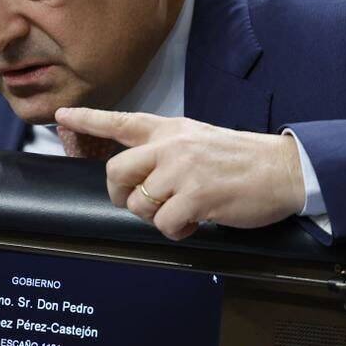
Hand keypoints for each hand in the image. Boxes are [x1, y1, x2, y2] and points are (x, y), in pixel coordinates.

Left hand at [54, 107, 305, 239]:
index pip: (122, 121)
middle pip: (116, 171)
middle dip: (121, 193)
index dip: (88, 119)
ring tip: (183, 212)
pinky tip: (196, 221)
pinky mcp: (196, 196)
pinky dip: (176, 230)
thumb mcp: (199, 140)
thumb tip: (142, 175)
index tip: (62, 115)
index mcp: (171, 130)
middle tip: (141, 202)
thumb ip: (168, 150)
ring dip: (156, 217)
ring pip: (140, 203)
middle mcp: (172, 146)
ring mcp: (183, 170)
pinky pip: (164, 223)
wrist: (283, 169)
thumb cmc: (243, 160)